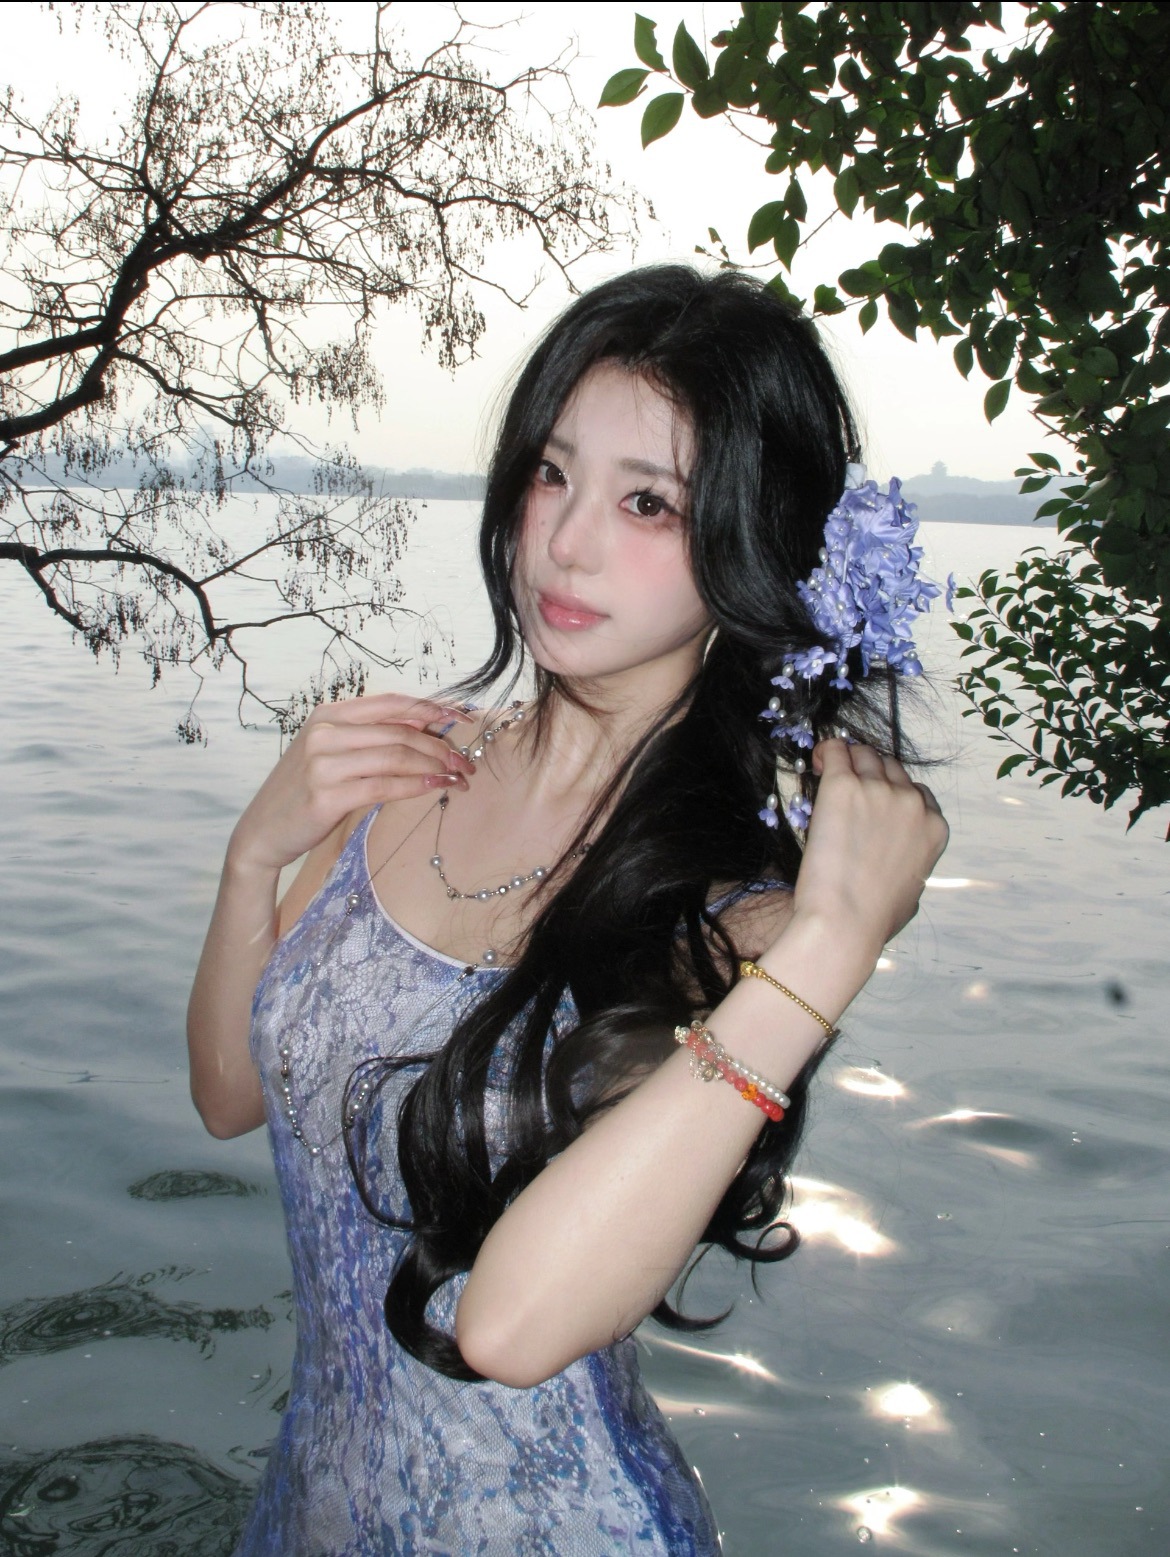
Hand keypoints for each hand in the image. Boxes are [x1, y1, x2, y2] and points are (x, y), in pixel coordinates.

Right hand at [228, 692, 475, 874]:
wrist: (263, 831)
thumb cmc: (303, 792)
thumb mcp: (331, 752)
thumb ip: (371, 737)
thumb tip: (425, 727)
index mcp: (329, 715)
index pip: (392, 703)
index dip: (433, 709)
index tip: (465, 719)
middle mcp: (325, 733)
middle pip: (400, 732)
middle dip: (441, 747)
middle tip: (465, 764)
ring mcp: (323, 763)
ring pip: (396, 757)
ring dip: (435, 767)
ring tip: (458, 779)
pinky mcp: (327, 795)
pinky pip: (384, 786)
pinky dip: (416, 785)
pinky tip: (436, 787)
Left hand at [789, 738, 948, 961]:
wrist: (845, 921)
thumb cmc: (875, 917)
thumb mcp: (912, 891)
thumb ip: (912, 867)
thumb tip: (900, 868)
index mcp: (934, 827)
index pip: (916, 792)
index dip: (891, 793)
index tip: (872, 803)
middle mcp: (912, 802)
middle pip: (890, 768)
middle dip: (869, 773)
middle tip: (847, 787)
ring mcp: (879, 790)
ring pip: (864, 754)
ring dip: (849, 760)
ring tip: (826, 772)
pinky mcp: (844, 786)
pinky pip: (836, 750)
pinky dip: (826, 752)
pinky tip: (815, 763)